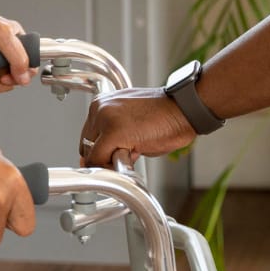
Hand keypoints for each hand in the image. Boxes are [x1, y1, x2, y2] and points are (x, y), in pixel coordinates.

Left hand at [78, 87, 196, 166]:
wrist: (183, 108)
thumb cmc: (163, 116)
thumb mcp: (130, 122)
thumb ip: (113, 135)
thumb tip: (103, 157)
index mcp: (101, 103)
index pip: (88, 137)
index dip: (101, 153)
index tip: (114, 157)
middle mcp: (99, 108)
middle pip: (87, 146)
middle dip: (104, 157)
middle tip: (127, 155)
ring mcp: (104, 118)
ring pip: (93, 155)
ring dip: (110, 161)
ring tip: (134, 152)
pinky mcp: (113, 132)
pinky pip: (101, 160)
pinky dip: (113, 167)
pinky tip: (134, 156)